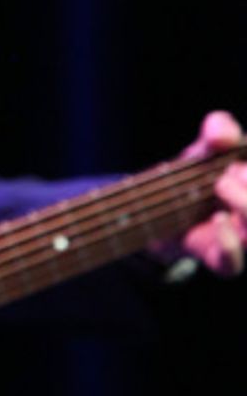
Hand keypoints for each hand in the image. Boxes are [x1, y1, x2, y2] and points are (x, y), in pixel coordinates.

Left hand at [152, 111, 246, 275]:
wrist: (158, 206)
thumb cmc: (195, 175)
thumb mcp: (206, 146)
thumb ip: (219, 130)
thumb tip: (221, 135)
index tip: (239, 163)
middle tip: (228, 172)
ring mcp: (242, 241)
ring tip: (221, 183)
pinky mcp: (218, 259)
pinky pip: (232, 265)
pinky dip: (229, 244)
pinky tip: (218, 219)